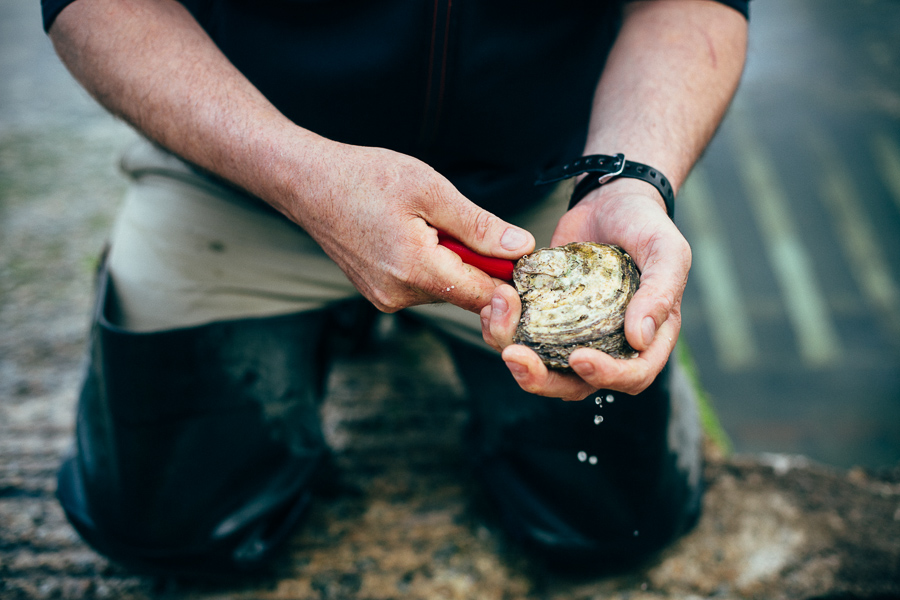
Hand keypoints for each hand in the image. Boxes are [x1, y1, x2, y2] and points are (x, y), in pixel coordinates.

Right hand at [289, 143, 533, 312]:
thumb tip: (521, 248)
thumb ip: (479, 226)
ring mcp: (386, 298)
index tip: (523, 257)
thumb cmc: (366, 178)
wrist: (309, 184)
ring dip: (452, 261)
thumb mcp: (430, 190)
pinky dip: (431, 263)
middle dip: (478, 263)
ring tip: (427, 222)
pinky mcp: (380, 293)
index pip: (483, 296)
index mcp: (416, 270)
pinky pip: (423, 285)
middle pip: (465, 293)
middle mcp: (400, 295)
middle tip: (463, 221)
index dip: (510, 279)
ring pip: (445, 289)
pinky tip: (413, 233)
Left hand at [481, 179, 689, 398]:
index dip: (606, 376)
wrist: (612, 200)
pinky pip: (521, 335)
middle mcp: (609, 345)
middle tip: (514, 356)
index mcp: (647, 339)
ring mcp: (573, 334)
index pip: (632, 375)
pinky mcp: (545, 316)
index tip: (578, 357)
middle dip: (541, 379)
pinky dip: (501, 327)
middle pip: (576, 385)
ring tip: (496, 315)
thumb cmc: (647, 226)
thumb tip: (640, 339)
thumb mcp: (666, 250)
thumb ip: (660, 291)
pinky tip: (491, 306)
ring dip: (512, 349)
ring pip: (541, 365)